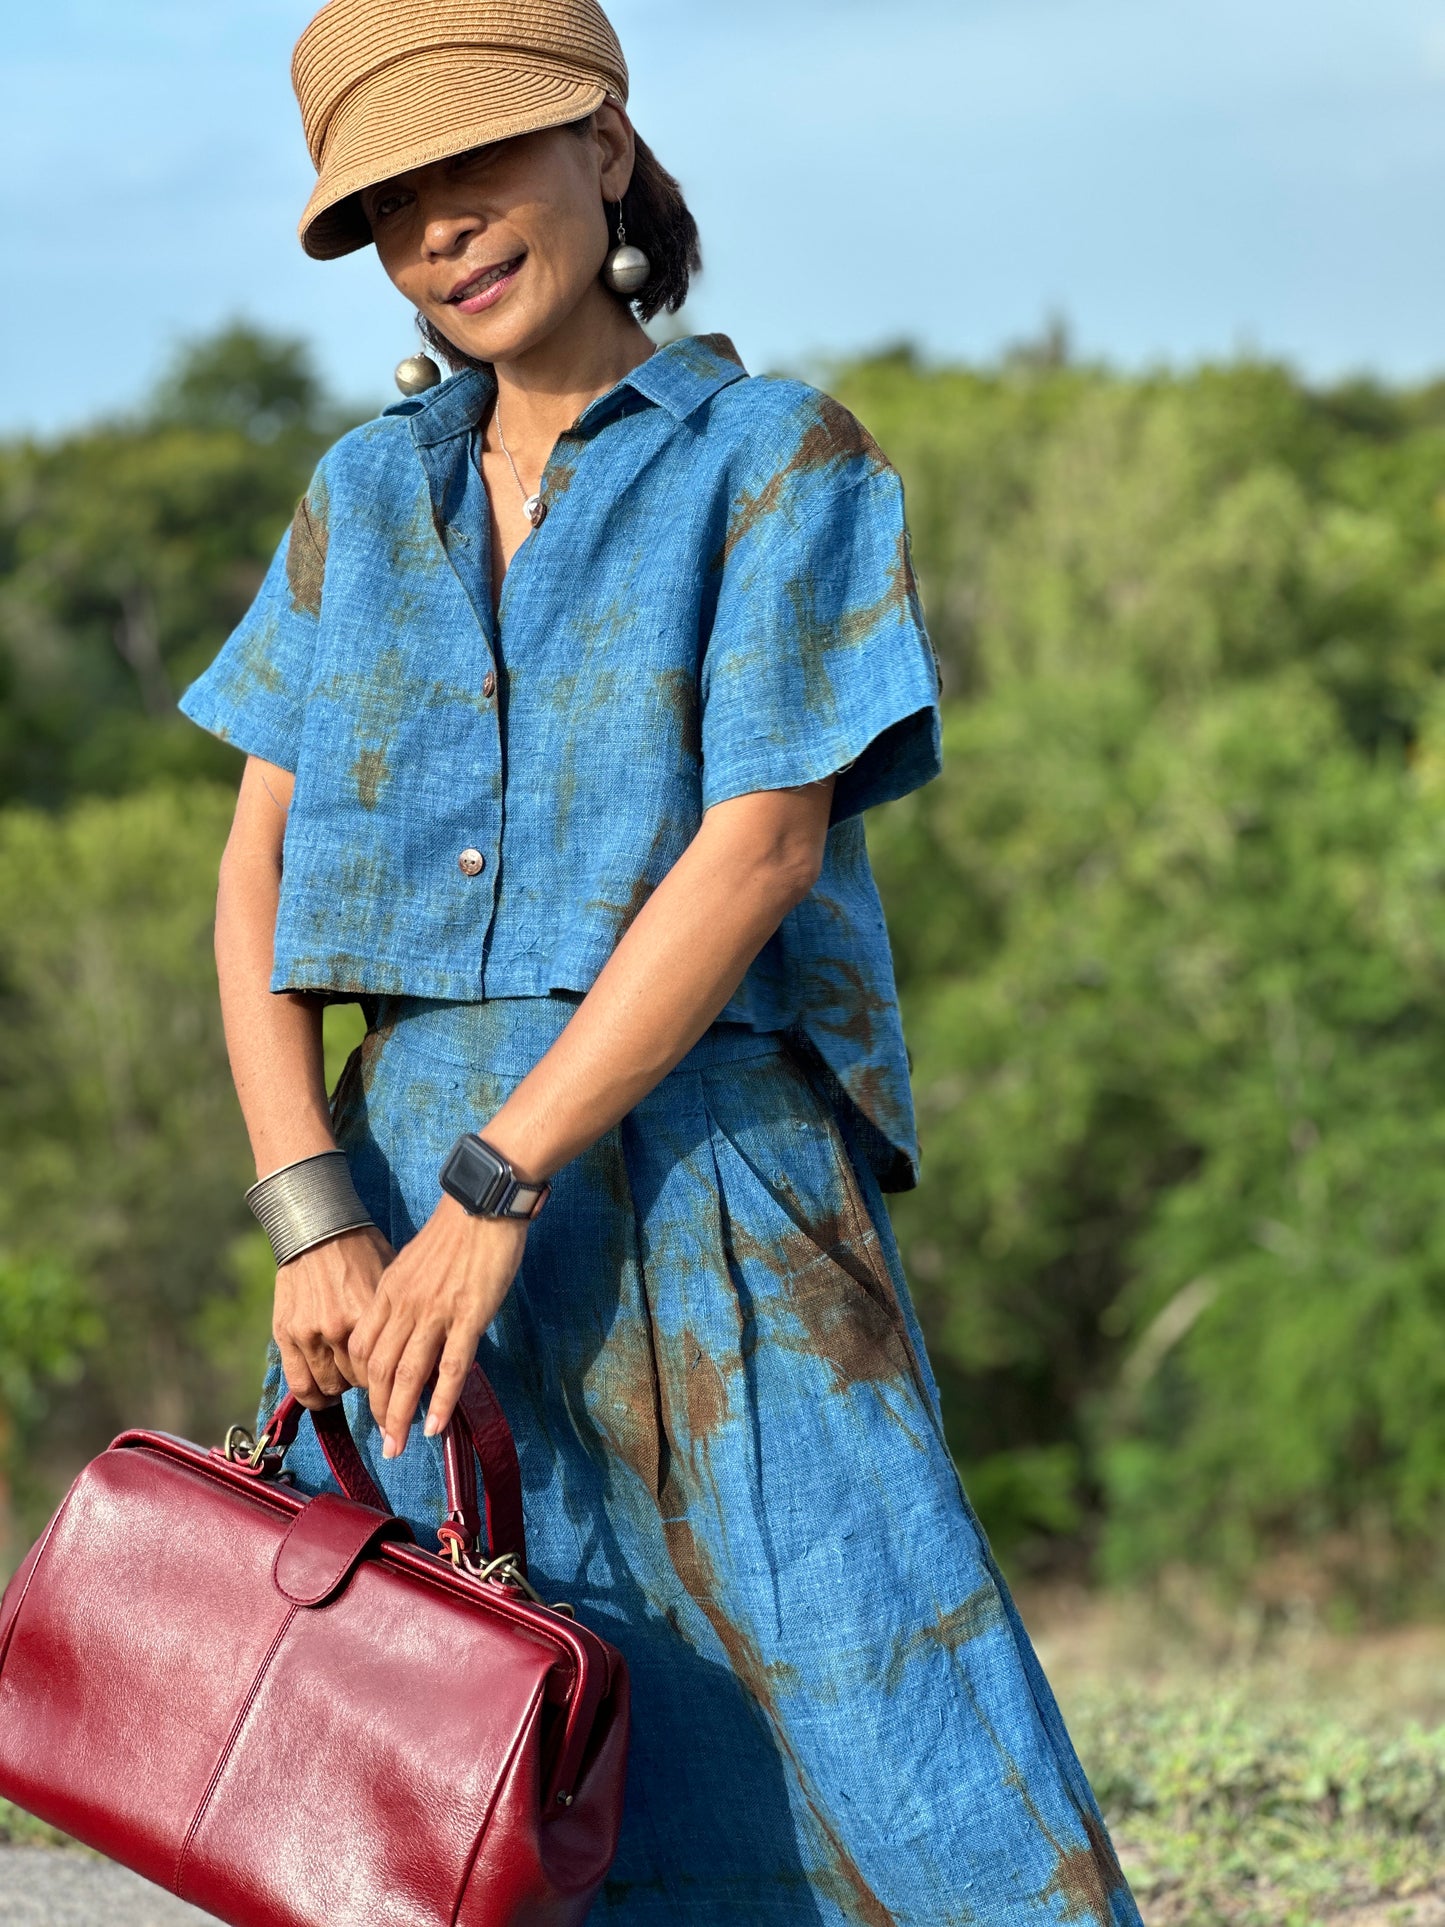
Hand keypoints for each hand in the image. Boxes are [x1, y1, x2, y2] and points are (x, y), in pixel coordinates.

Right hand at [273, 1223, 393, 1409]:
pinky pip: (299, 1384)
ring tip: (346, 1384)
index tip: (394, 1376)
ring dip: (340, 1389)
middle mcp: (336, 1329)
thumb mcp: (389, 1280)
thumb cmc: (361, 1250)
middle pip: (358, 1381)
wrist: (316, 1229)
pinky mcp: (286, 1335)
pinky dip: (313, 1397)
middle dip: (368, 1382)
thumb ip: (396, 1318)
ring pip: (329, 1387)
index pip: (384, 1370)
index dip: (391, 1376)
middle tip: (371, 1376)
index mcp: (366, 1314)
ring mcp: (308, 1334)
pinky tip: (322, 1395)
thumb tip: (421, 1350)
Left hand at [349, 1196, 527, 1457]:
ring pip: (409, 1375)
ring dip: (401, 1415)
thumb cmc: (454, 1231)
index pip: (365, 1347)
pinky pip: (451, 1367)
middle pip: (381, 1369)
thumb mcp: (413, 1262)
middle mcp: (405, 1306)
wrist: (482, 1204)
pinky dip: (440, 1401)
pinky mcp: (468, 1316)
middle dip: (379, 1410)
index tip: (375, 1401)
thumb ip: (405, 1294)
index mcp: (390, 1292)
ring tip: (399, 1445)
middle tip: (385, 1441)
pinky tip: (435, 1426)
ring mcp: (435, 1312)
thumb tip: (406, 1323)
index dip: (366, 1381)